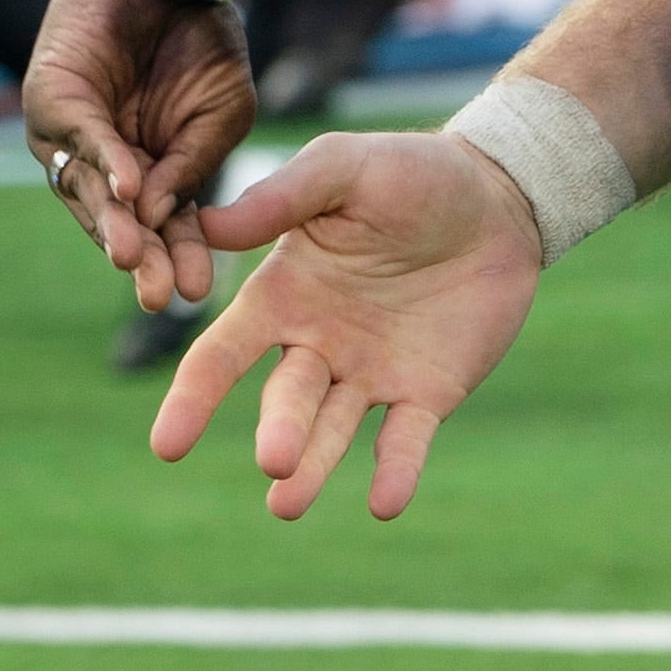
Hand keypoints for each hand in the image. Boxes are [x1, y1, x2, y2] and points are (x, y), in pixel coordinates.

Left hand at [24, 0, 259, 311]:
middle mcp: (105, 163)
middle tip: (156, 296)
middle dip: (140, 257)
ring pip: (90, 190)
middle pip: (119, 221)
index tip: (193, 293)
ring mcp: (72, 138)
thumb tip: (163, 214)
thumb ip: (197, 163)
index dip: (177, 256)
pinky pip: (82, 139)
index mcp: (151, 169)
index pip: (161, 225)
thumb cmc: (201, 38)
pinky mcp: (51, 103)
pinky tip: (130, 187)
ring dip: (113, 223)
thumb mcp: (225, 111)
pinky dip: (107, 163)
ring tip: (134, 257)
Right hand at [153, 133, 544, 521]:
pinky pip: (406, 439)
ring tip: (289, 503)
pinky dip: (394, 471)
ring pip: (334, 430)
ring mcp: (371, 374)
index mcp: (282, 296)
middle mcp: (317, 346)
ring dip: (313, 466)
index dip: (194, 399)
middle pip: (287, 399)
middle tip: (275, 462)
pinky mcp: (428, 391)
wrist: (501, 196)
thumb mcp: (345, 167)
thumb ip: (283, 196)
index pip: (223, 356)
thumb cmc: (412, 174)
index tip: (169, 445)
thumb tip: (208, 221)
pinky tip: (385, 503)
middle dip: (279, 432)